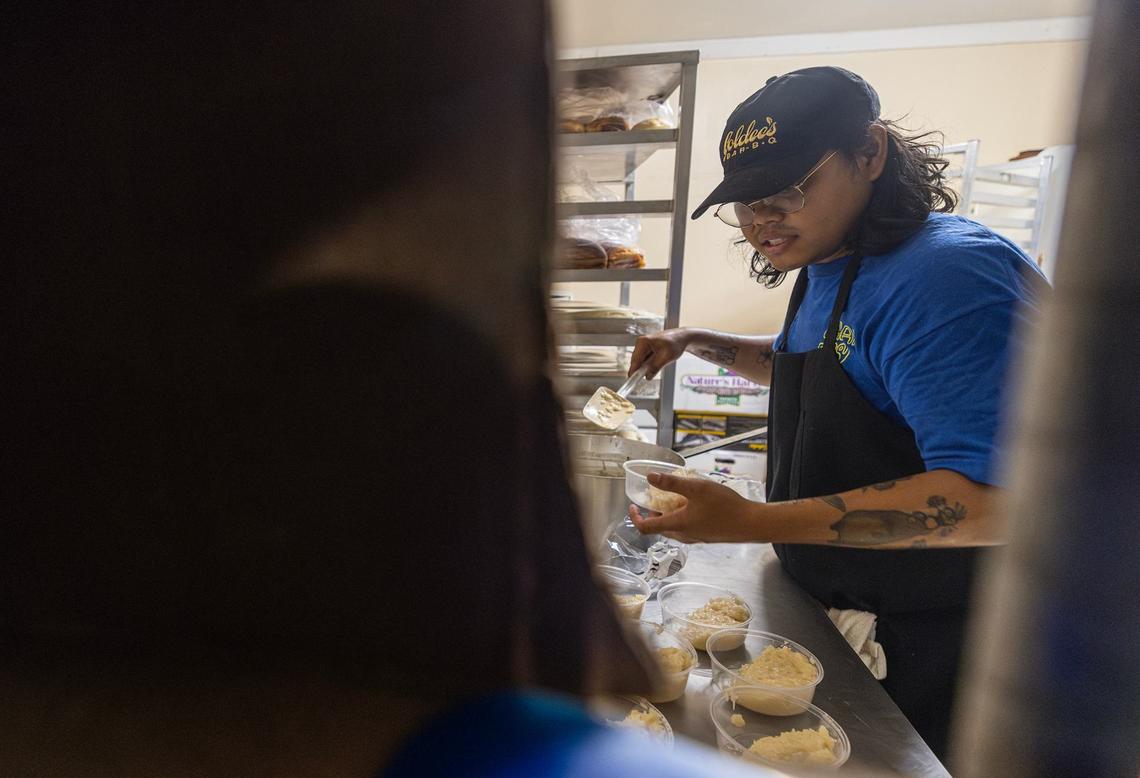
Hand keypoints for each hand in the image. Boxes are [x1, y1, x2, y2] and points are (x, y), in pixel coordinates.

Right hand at [628, 329, 693, 379]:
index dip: (633, 371)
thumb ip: (656, 367)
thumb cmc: (676, 343)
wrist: (682, 337)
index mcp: (644, 342)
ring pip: (640, 361)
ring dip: (646, 367)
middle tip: (649, 376)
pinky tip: (657, 362)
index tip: (631, 380)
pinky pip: (644, 359)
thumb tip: (647, 376)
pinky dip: (649, 364)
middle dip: (641, 369)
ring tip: (659, 364)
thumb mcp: (667, 357)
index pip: (635, 360)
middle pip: (636, 361)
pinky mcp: (646, 348)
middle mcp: (641, 342)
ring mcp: (643, 344)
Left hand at [628, 472, 761, 542]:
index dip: (635, 517)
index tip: (632, 505)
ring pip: (673, 528)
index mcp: (677, 525)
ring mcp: (695, 537)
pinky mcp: (705, 536)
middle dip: (652, 512)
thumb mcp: (696, 488)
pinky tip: (693, 503)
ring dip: (668, 513)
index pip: (646, 527)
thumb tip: (649, 477)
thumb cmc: (725, 506)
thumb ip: (672, 483)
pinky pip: (686, 528)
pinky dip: (681, 516)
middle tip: (654, 495)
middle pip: (659, 527)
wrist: (750, 523)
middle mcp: (683, 535)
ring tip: (674, 496)